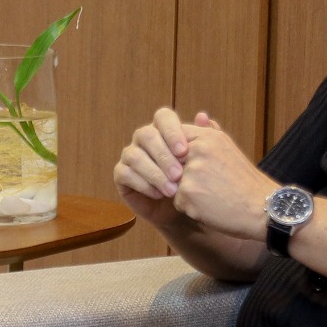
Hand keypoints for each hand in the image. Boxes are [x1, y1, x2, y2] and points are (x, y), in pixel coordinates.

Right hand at [114, 107, 200, 230]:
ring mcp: (130, 155)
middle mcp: (144, 138)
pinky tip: (159, 194)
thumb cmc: (194, 181)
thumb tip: (202, 116)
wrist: (184, 210)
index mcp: (163, 129)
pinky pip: (125, 173)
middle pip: (146, 135)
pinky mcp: (121, 174)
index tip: (184, 151)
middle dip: (163, 156)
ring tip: (172, 191)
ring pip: (135, 155)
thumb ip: (205, 138)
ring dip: (154, 173)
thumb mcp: (203, 161)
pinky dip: (143, 184)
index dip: (171, 131)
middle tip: (179, 175)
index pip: (163, 117)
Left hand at [167, 112, 279, 241]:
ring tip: (213, 195)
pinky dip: (190, 208)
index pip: (175, 138)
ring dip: (187, 193)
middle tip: (212, 184)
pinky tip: (210, 207)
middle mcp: (198, 150)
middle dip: (183, 176)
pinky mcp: (187, 194)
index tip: (200, 168)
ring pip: (172, 183)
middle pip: (171, 163)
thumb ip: (210, 132)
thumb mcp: (229, 149)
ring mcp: (191, 172)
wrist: (263, 208)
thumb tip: (200, 115)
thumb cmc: (245, 182)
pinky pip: (177, 202)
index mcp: (207, 137)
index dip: (180, 156)